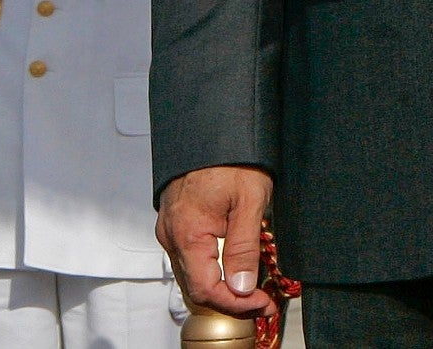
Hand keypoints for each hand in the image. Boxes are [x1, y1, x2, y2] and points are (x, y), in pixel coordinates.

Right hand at [155, 166, 276, 320]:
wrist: (215, 128)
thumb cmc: (232, 159)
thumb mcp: (249, 202)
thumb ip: (243, 248)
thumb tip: (243, 286)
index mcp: (188, 234)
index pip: (205, 289)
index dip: (235, 303)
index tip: (261, 304)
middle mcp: (172, 236)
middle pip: (197, 286)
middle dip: (230, 299)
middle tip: (261, 300)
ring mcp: (171, 230)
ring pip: (193, 273)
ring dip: (222, 285)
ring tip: (254, 286)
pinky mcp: (177, 223)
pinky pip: (191, 256)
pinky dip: (213, 268)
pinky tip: (235, 266)